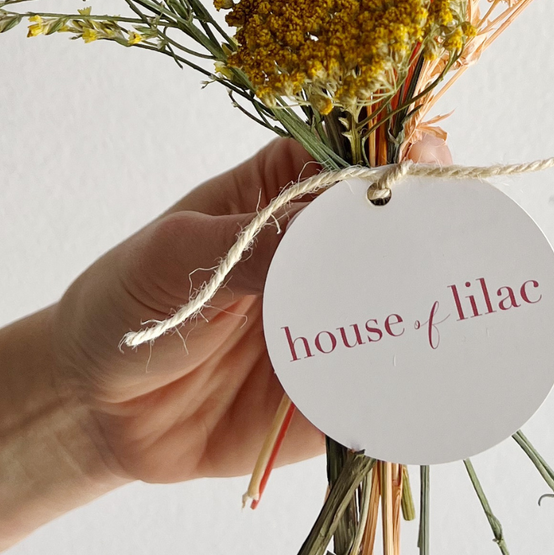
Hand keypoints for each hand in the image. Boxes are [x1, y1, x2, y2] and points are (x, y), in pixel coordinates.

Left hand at [53, 130, 453, 485]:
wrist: (95, 406)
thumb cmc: (128, 299)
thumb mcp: (180, 254)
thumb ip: (255, 242)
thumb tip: (332, 224)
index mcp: (291, 189)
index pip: (360, 154)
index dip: (398, 148)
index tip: (421, 152)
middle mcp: (328, 248)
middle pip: (403, 226)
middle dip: (437, 222)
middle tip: (452, 228)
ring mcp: (341, 318)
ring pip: (409, 303)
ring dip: (439, 301)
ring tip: (458, 301)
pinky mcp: (340, 389)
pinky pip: (390, 384)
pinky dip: (419, 380)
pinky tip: (446, 376)